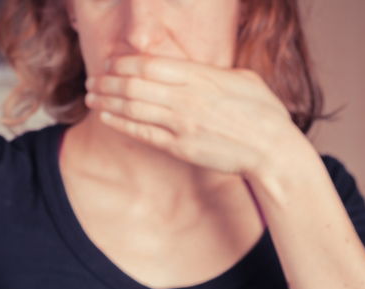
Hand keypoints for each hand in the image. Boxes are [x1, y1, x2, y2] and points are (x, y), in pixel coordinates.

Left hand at [83, 55, 296, 178]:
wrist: (273, 150)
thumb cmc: (263, 112)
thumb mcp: (241, 79)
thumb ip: (210, 73)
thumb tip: (191, 69)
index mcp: (201, 76)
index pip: (150, 64)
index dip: (124, 62)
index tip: (110, 62)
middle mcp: (186, 98)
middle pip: (134, 84)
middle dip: (108, 81)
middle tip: (92, 81)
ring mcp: (181, 123)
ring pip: (133, 107)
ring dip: (107, 100)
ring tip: (91, 96)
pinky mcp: (179, 147)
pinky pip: (142, 133)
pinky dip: (120, 123)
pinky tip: (106, 116)